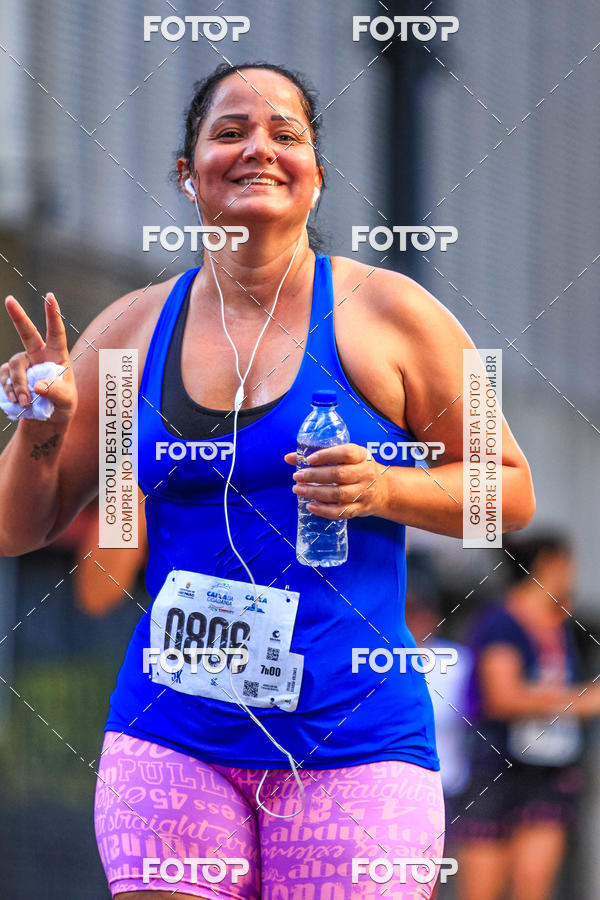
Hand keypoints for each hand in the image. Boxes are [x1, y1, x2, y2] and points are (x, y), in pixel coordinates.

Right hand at [1, 293, 77, 424]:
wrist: (47, 418)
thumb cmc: (63, 405)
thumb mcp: (66, 401)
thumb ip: (54, 392)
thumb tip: (36, 386)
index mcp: (56, 355)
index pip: (56, 332)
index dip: (53, 315)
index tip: (50, 297)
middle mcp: (38, 354)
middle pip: (26, 332)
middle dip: (18, 316)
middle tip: (9, 299)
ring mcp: (23, 364)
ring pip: (15, 366)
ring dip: (18, 385)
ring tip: (26, 402)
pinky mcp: (11, 375)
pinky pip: (5, 378)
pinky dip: (10, 390)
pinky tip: (17, 402)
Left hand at [284, 443, 388, 518]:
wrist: (386, 490)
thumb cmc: (359, 469)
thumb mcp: (347, 458)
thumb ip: (320, 456)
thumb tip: (289, 458)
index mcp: (362, 456)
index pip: (346, 453)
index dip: (327, 455)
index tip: (309, 459)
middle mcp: (365, 474)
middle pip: (339, 475)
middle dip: (315, 476)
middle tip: (297, 476)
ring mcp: (364, 493)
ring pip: (339, 494)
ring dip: (316, 492)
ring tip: (298, 489)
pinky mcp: (360, 509)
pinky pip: (341, 512)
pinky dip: (324, 511)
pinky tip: (310, 506)